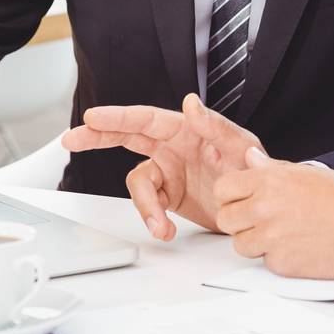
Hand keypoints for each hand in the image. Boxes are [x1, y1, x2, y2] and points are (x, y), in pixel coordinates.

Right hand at [60, 94, 261, 239]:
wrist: (262, 208)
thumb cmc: (256, 169)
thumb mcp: (240, 147)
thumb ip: (214, 126)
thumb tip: (189, 103)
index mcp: (186, 129)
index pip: (146, 119)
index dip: (118, 117)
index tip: (92, 117)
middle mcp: (173, 147)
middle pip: (126, 136)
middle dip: (97, 137)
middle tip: (71, 139)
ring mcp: (169, 171)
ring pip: (138, 183)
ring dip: (144, 205)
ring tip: (161, 226)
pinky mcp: (169, 196)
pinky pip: (149, 205)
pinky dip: (153, 218)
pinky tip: (166, 229)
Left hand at [215, 147, 333, 278]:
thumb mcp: (309, 172)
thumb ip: (272, 168)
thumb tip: (250, 158)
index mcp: (271, 180)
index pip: (223, 188)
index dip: (233, 196)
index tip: (243, 201)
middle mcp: (266, 207)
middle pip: (225, 219)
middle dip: (240, 221)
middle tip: (262, 221)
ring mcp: (272, 238)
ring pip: (240, 245)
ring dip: (257, 243)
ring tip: (286, 235)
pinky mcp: (282, 264)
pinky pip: (264, 263)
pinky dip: (279, 259)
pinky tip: (302, 248)